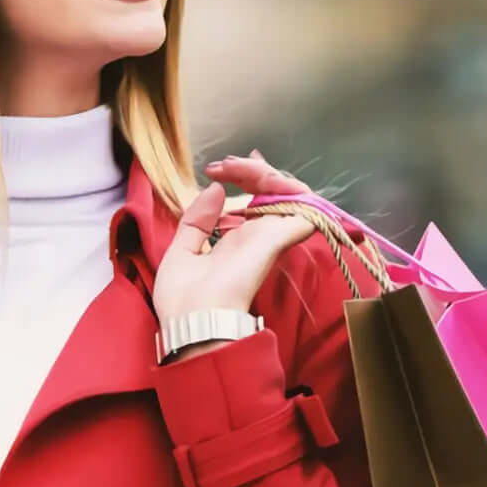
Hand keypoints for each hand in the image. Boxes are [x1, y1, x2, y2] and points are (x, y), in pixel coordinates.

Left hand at [151, 151, 314, 355]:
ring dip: (268, 173)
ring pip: (290, 194)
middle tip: (225, 165)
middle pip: (271, 192)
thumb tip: (216, 188)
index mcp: (236, 240)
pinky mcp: (276, 240)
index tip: (216, 169)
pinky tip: (265, 174)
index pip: (254, 201)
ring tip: (240, 165)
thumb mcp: (182, 250)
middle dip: (251, 169)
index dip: (243, 178)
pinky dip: (294, 190)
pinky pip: (304, 210)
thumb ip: (198, 220)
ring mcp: (270, 237)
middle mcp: (257, 237)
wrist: (193, 320)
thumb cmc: (184, 297)